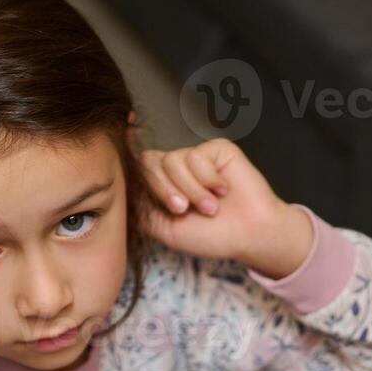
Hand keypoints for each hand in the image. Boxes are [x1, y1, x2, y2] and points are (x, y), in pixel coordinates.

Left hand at [136, 138, 313, 278]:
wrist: (250, 234)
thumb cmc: (212, 236)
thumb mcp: (165, 229)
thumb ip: (141, 207)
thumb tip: (121, 184)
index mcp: (161, 187)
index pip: (137, 168)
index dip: (127, 153)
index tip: (121, 134)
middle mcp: (175, 169)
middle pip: (149, 162)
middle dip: (164, 189)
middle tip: (182, 209)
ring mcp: (194, 158)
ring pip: (172, 161)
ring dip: (191, 190)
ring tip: (210, 208)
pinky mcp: (214, 150)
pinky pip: (197, 156)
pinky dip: (208, 179)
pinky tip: (222, 191)